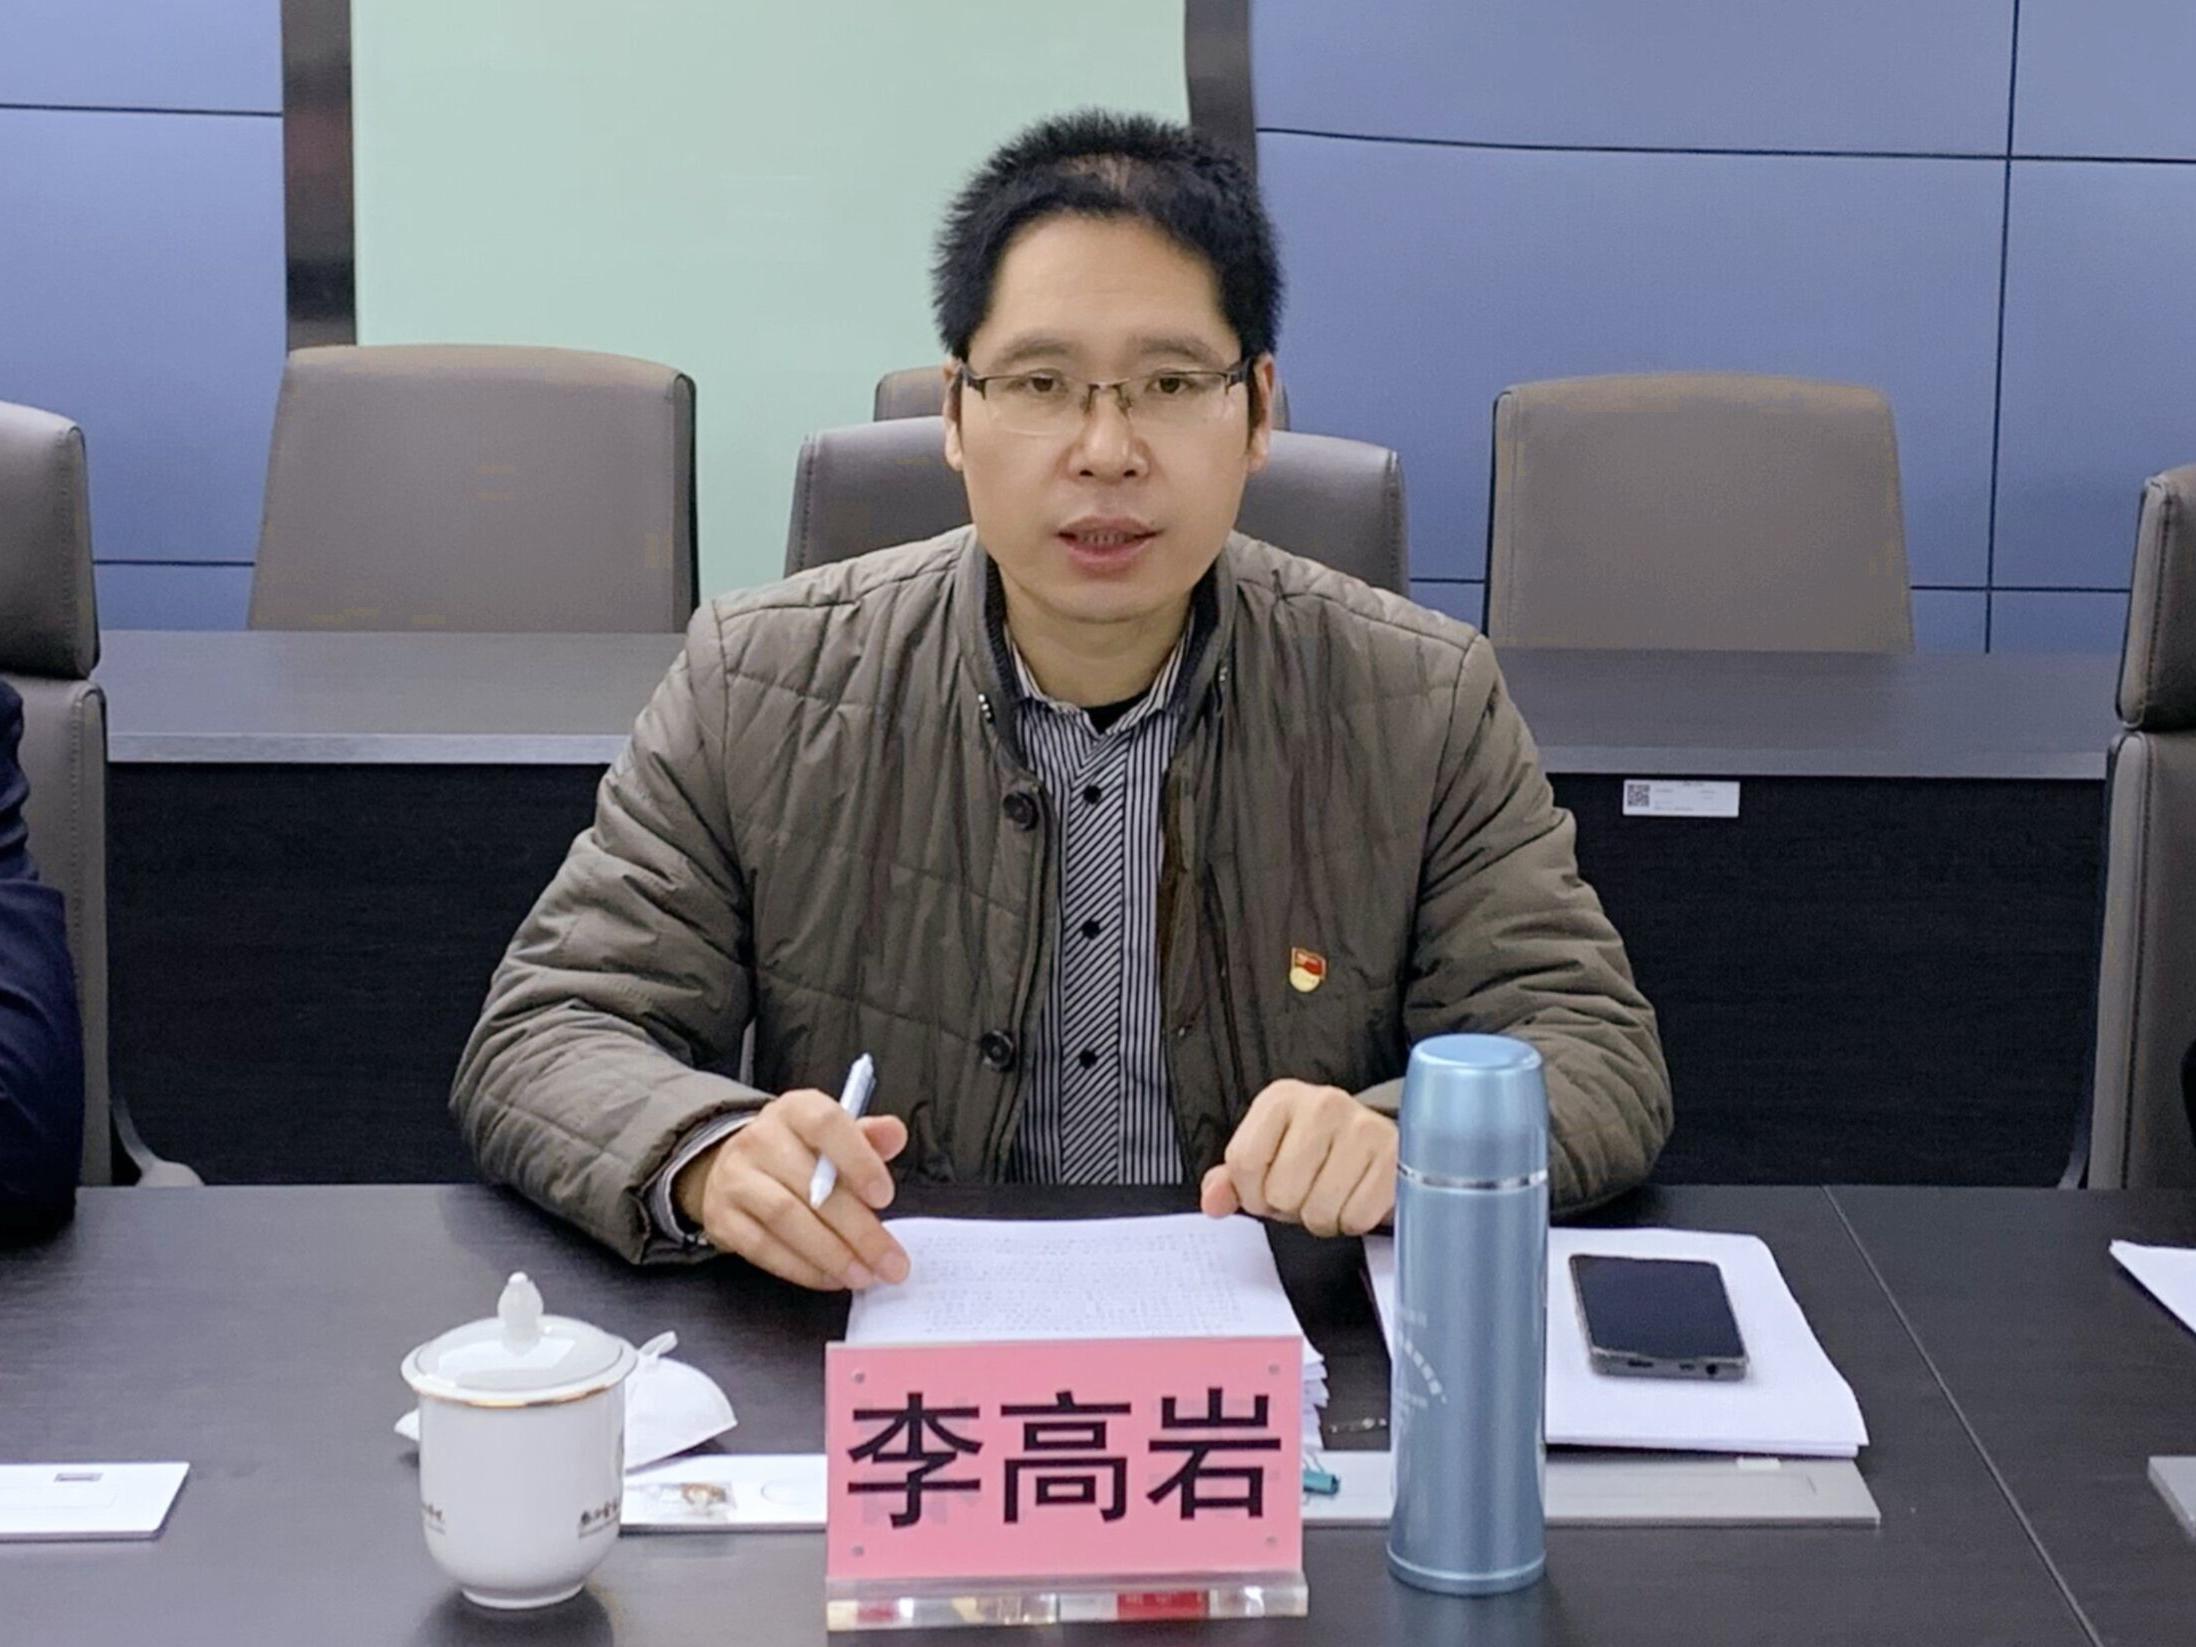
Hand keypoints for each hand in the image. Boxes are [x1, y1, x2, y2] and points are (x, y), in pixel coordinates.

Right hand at [675, 1089, 911, 1289]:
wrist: (739, 1167)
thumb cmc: (801, 1153)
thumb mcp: (838, 1135)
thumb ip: (870, 1137)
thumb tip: (894, 1134)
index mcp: (795, 1110)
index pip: (825, 1124)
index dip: (858, 1159)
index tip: (884, 1196)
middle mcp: (760, 1138)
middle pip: (810, 1185)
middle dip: (858, 1230)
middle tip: (890, 1261)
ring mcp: (736, 1178)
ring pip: (785, 1218)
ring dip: (831, 1253)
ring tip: (863, 1274)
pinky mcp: (722, 1218)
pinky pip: (762, 1248)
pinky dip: (802, 1268)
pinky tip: (831, 1278)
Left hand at [1198, 1079, 1395, 1236]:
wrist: (1379, 1148)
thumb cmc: (1318, 1154)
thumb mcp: (1269, 1157)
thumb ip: (1233, 1179)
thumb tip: (1213, 1202)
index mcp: (1281, 1099)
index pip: (1244, 1162)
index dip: (1252, 1193)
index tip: (1269, 1189)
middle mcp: (1323, 1103)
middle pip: (1281, 1191)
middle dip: (1291, 1206)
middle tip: (1308, 1191)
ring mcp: (1363, 1128)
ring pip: (1319, 1210)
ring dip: (1322, 1217)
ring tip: (1333, 1194)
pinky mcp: (1394, 1158)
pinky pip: (1357, 1217)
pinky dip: (1354, 1221)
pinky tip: (1357, 1197)